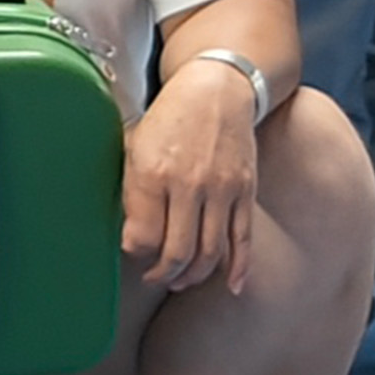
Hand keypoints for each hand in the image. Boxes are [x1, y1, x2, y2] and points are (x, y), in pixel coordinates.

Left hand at [121, 66, 265, 292]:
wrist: (215, 89)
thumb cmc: (169, 118)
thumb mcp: (134, 146)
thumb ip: (131, 191)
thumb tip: (130, 237)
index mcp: (152, 172)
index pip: (143, 237)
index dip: (136, 255)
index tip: (134, 254)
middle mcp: (188, 184)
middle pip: (177, 252)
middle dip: (163, 274)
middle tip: (155, 277)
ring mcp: (221, 189)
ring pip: (209, 253)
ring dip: (193, 275)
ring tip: (180, 279)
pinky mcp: (245, 191)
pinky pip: (242, 239)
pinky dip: (238, 267)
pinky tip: (231, 285)